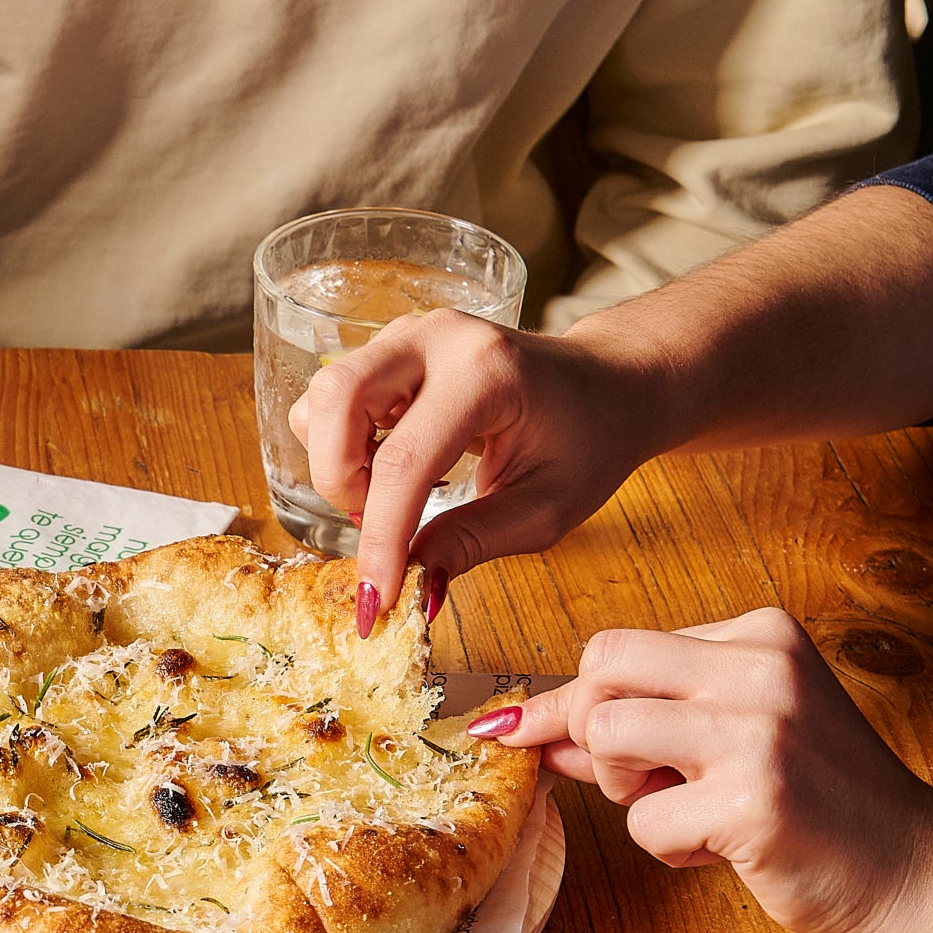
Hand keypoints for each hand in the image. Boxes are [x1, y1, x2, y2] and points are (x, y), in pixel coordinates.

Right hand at [290, 309, 669, 620]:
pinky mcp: (391, 348)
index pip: (406, 460)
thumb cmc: (587, 440)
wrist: (609, 385)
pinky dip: (341, 445)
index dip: (381, 538)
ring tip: (389, 495)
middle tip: (376, 522)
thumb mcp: (546, 508)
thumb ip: (475, 542)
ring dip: (337, 463)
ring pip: (323, 397)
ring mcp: (409, 334)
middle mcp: (438, 338)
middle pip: (335, 401)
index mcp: (488, 372)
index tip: (378, 597)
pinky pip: (332, 399)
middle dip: (338, 481)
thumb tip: (413, 587)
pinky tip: (388, 467)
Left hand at [466, 609, 932, 932]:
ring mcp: (760, 731)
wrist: (914, 872)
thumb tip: (526, 726)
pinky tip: (729, 848)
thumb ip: (639, 726)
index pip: (616, 649)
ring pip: (606, 736)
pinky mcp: (754, 799)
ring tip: (693, 809)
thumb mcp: (730, 740)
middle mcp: (761, 669)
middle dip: (592, 734)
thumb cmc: (816, 805)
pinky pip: (643, 822)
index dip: (570, 704)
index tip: (518, 729)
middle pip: (598, 671)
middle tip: (648, 779)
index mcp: (760, 636)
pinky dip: (670, 848)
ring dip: (629, 792)